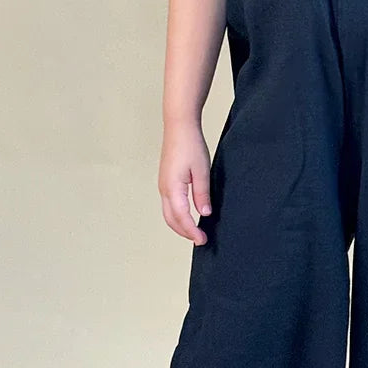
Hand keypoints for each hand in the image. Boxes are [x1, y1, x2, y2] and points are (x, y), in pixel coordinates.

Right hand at [159, 120, 212, 244]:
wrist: (179, 127)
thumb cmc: (190, 144)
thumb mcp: (202, 170)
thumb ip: (202, 194)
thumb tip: (204, 214)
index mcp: (173, 188)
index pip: (182, 217)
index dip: (192, 231)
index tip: (202, 239)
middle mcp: (164, 189)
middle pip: (171, 219)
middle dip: (185, 232)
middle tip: (200, 239)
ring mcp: (163, 185)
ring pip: (168, 213)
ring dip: (180, 225)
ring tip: (195, 231)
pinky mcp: (165, 181)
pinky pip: (169, 205)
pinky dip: (177, 215)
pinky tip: (188, 216)